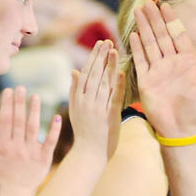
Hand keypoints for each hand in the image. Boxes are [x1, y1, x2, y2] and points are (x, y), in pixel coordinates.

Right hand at [0, 86, 60, 191]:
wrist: (18, 192)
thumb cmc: (1, 174)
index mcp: (4, 146)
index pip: (5, 121)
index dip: (6, 105)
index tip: (8, 91)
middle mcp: (18, 148)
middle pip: (18, 121)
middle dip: (19, 103)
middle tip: (21, 87)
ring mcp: (32, 153)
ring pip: (33, 128)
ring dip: (34, 111)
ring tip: (36, 96)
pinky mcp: (44, 158)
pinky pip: (50, 142)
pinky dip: (55, 130)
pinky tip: (57, 117)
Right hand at [69, 39, 124, 158]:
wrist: (89, 154)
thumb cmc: (84, 132)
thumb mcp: (75, 109)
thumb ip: (75, 90)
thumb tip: (74, 70)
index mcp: (78, 99)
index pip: (86, 73)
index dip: (93, 57)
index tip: (100, 44)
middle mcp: (86, 102)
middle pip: (94, 75)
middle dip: (100, 56)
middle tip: (107, 41)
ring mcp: (97, 109)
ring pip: (103, 83)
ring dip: (108, 65)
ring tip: (114, 50)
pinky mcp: (109, 117)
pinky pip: (113, 98)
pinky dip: (117, 84)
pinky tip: (121, 72)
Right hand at [129, 0, 195, 137]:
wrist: (181, 128)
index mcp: (186, 61)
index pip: (177, 35)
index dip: (171, 20)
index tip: (165, 5)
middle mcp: (171, 63)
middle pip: (161, 35)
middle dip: (154, 19)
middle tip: (147, 2)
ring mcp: (157, 70)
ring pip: (149, 44)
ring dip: (144, 28)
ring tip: (138, 11)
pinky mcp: (146, 80)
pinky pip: (141, 60)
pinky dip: (137, 47)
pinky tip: (134, 34)